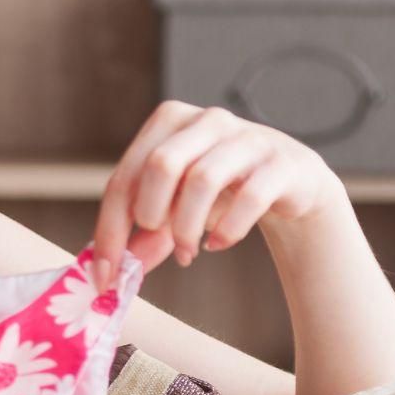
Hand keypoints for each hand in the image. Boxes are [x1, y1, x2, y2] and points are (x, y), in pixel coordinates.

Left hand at [91, 102, 346, 291]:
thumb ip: (143, 233)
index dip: (110, 229)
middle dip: (151, 215)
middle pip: (161, 165)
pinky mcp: (281, 162)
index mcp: (168, 122)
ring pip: (203, 179)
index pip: (125, 177)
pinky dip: (227, 230)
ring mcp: (248, 137)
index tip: (105, 274)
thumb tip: (109, 273)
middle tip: (156, 241)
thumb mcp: (174, 206)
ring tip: (188, 253)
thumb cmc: (220, 190)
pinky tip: (217, 244)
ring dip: (187, 228)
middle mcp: (207, 120)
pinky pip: (249, 197)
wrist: (289, 181)